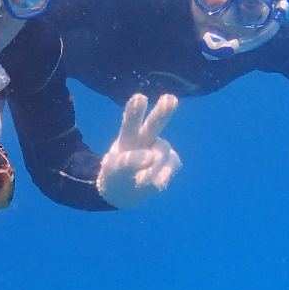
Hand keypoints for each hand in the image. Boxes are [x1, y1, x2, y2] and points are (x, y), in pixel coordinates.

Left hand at [96, 93, 181, 208]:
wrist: (125, 192)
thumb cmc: (116, 175)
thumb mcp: (115, 169)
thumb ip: (129, 161)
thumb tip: (150, 156)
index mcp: (127, 137)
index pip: (130, 122)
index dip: (135, 111)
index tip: (140, 97)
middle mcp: (144, 138)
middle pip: (154, 124)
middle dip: (162, 112)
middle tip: (170, 99)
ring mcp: (159, 148)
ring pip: (162, 151)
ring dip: (153, 167)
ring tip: (140, 180)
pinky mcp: (171, 160)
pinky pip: (173, 163)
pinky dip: (164, 174)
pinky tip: (156, 182)